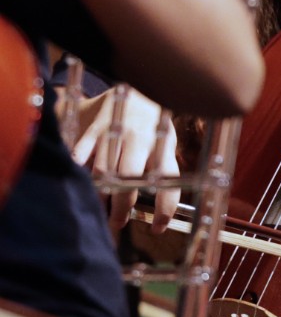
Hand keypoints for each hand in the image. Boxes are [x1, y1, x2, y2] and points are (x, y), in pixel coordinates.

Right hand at [71, 88, 180, 231]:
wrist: (132, 89)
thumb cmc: (152, 125)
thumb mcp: (166, 142)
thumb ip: (164, 169)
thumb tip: (162, 211)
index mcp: (162, 143)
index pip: (168, 180)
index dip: (164, 208)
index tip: (157, 227)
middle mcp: (138, 138)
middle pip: (129, 177)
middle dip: (122, 206)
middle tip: (117, 222)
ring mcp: (114, 132)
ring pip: (102, 170)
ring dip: (99, 195)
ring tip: (98, 209)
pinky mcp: (93, 128)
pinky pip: (81, 154)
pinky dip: (77, 172)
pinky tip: (77, 186)